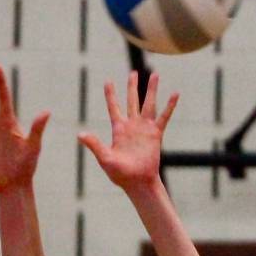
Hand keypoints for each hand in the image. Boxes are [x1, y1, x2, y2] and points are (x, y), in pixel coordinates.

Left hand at [78, 71, 178, 190]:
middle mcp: (132, 126)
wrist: (138, 182)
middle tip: (132, 73)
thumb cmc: (120, 174)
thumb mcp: (105, 158)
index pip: (113, 107)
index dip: (111, 94)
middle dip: (132, 87)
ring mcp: (144, 129)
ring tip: (155, 74)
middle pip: (132, 101)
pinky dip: (169, 106)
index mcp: (118, 129)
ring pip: (148, 104)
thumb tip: (80, 134)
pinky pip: (164, 117)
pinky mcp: (156, 134)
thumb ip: (94, 144)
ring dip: (151, 90)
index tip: (108, 81)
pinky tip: (175, 94)